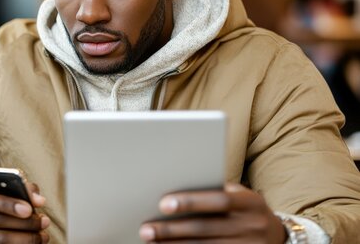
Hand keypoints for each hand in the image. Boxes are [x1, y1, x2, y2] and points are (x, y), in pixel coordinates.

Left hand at [139, 183, 286, 242]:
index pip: (220, 200)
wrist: (276, 236)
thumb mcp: (239, 195)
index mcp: (252, 202)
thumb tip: (175, 185)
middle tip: (146, 229)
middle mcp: (254, 226)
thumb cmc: (244, 208)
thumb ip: (215, 191)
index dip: (192, 201)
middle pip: (207, 228)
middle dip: (173, 230)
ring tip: (151, 241)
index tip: (163, 203)